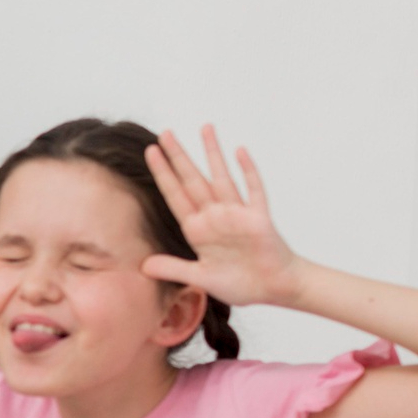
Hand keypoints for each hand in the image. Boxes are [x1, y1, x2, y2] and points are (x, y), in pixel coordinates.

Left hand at [142, 127, 304, 306]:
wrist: (274, 289)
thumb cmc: (241, 283)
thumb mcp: (201, 278)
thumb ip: (173, 269)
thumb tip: (142, 266)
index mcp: (198, 230)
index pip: (175, 196)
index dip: (163, 174)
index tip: (150, 152)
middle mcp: (215, 217)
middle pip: (193, 180)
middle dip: (179, 157)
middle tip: (165, 132)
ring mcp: (237, 214)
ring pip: (222, 178)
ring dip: (213, 154)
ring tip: (204, 128)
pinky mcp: (258, 218)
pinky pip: (253, 191)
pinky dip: (247, 171)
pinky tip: (239, 151)